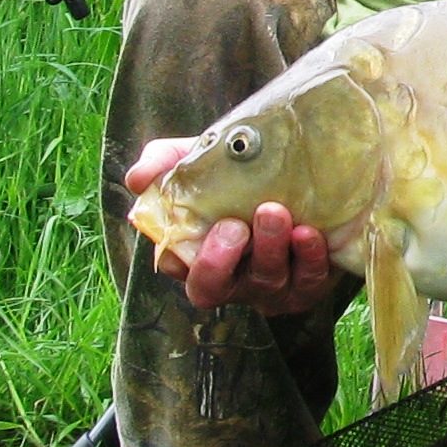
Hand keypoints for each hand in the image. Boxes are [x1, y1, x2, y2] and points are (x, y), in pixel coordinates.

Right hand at [125, 136, 333, 317]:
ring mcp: (266, 286)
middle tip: (234, 226)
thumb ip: (161, 162)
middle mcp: (227, 278)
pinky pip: (308, 283)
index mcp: (193, 252)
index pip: (173, 265)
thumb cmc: (235, 171)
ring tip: (277, 213)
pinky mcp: (306, 286)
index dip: (178, 257)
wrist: (296, 168)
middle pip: (212, 288)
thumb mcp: (195, 158)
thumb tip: (137, 179)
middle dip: (220, 261)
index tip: (190, 227)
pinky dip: (309, 259)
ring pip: (264, 283)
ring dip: (269, 249)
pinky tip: (309, 233)